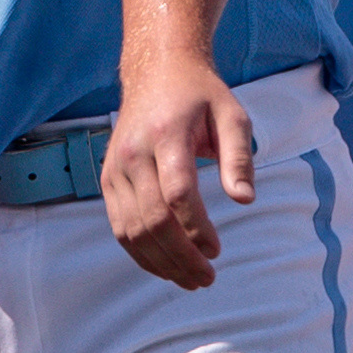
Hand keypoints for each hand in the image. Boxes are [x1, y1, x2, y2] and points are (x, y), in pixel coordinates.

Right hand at [100, 54, 253, 289]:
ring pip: (131, 230)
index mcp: (165, 134)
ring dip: (160, 263)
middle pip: (152, 219)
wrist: (155, 72)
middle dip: (180, 256)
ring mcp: (115, 168)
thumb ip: (239, 158)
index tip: (217, 249)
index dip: (197, 228)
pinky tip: (165, 267)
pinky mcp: (108, 179)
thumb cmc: (200, 96)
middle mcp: (133, 152)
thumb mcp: (232, 115)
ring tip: (190, 279)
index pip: (177, 193)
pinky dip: (141, 253)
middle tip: (207, 277)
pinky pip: (119, 226)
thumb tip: (244, 200)